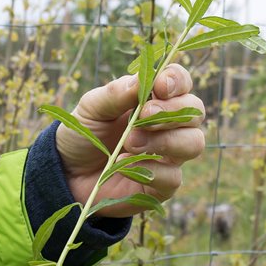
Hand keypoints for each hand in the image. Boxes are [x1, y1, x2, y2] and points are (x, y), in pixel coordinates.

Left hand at [55, 64, 204, 216]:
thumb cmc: (84, 134)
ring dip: (164, 140)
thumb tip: (141, 80)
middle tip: (143, 116)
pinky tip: (124, 165)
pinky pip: (174, 177)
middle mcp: (169, 125)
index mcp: (154, 99)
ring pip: (194, 143)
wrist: (69, 174)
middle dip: (172, 111)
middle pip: (195, 112)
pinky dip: (150, 170)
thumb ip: (115, 93)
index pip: (181, 82)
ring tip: (130, 143)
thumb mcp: (91, 108)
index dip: (177, 81)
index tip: (160, 86)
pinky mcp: (164, 184)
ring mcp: (169, 155)